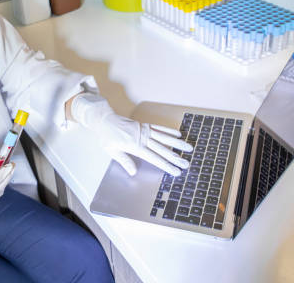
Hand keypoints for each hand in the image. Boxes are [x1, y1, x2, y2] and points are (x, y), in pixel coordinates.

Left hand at [70, 93, 191, 176]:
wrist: (104, 120)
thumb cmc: (106, 137)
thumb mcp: (112, 150)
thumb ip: (124, 161)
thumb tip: (133, 172)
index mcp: (135, 146)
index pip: (154, 158)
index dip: (166, 165)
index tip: (176, 171)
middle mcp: (142, 138)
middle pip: (162, 149)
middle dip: (176, 157)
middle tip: (187, 164)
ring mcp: (144, 130)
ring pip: (164, 138)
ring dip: (177, 143)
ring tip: (189, 148)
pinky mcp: (144, 125)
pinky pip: (159, 128)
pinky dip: (169, 131)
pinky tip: (178, 134)